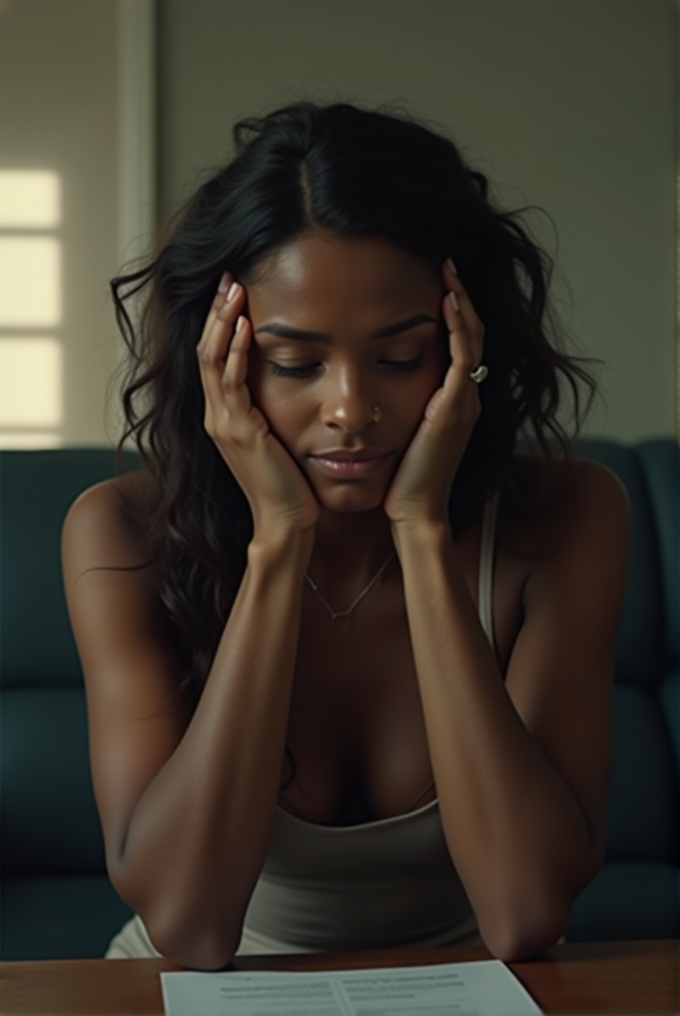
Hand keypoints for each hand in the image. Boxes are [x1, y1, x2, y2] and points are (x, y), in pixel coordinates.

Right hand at [197, 274, 320, 534]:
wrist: (285, 521)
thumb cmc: (288, 483)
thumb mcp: (275, 436)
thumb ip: (269, 408)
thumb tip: (289, 377)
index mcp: (223, 416)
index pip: (213, 357)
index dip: (219, 322)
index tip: (233, 289)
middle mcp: (216, 416)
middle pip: (206, 350)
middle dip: (217, 311)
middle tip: (229, 275)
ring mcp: (223, 423)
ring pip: (212, 360)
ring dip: (223, 321)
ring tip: (235, 288)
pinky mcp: (239, 431)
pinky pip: (232, 383)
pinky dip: (236, 352)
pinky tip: (245, 327)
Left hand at [383, 260, 484, 527]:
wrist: (414, 513)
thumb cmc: (403, 481)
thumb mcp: (402, 433)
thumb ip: (399, 407)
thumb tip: (374, 384)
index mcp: (453, 402)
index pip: (460, 345)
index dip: (453, 312)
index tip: (437, 281)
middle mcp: (465, 398)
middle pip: (471, 334)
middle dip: (461, 297)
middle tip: (447, 262)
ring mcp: (465, 402)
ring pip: (472, 339)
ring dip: (462, 302)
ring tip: (449, 271)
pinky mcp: (456, 409)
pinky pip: (463, 358)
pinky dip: (458, 328)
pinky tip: (447, 302)